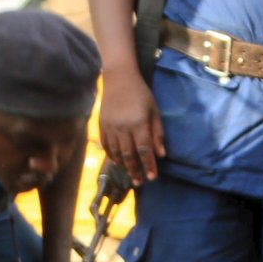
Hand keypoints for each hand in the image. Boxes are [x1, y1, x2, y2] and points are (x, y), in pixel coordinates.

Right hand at [99, 66, 164, 183]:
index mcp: (138, 123)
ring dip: (123, 166)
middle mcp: (123, 128)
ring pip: (116, 153)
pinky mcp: (101, 126)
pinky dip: (112, 156)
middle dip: (135, 170)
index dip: (148, 165)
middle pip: (129, 155)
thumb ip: (157, 133)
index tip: (152, 177)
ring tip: (130, 175)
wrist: (119, 79)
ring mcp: (110, 127)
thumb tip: (161, 154)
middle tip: (139, 182)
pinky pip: (106, 146)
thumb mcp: (154, 111)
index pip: (144, 150)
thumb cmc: (141, 94)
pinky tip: (118, 162)